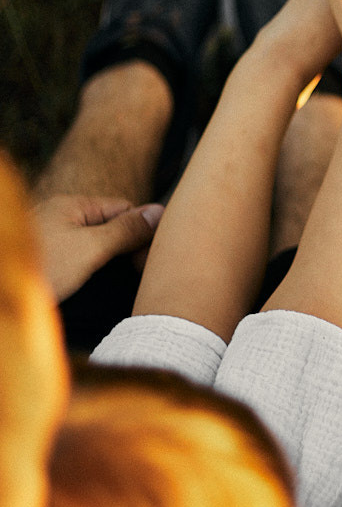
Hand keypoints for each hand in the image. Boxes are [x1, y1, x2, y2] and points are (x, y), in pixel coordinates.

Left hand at [34, 194, 163, 302]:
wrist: (1, 300)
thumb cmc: (40, 269)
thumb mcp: (89, 248)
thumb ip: (125, 230)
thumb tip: (160, 211)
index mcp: (72, 206)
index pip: (124, 209)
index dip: (142, 232)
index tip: (151, 261)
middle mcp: (62, 220)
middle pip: (110, 228)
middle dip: (128, 251)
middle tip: (139, 278)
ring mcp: (53, 243)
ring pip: (96, 250)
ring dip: (111, 267)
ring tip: (122, 287)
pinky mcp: (48, 265)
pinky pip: (80, 265)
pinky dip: (93, 277)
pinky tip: (98, 293)